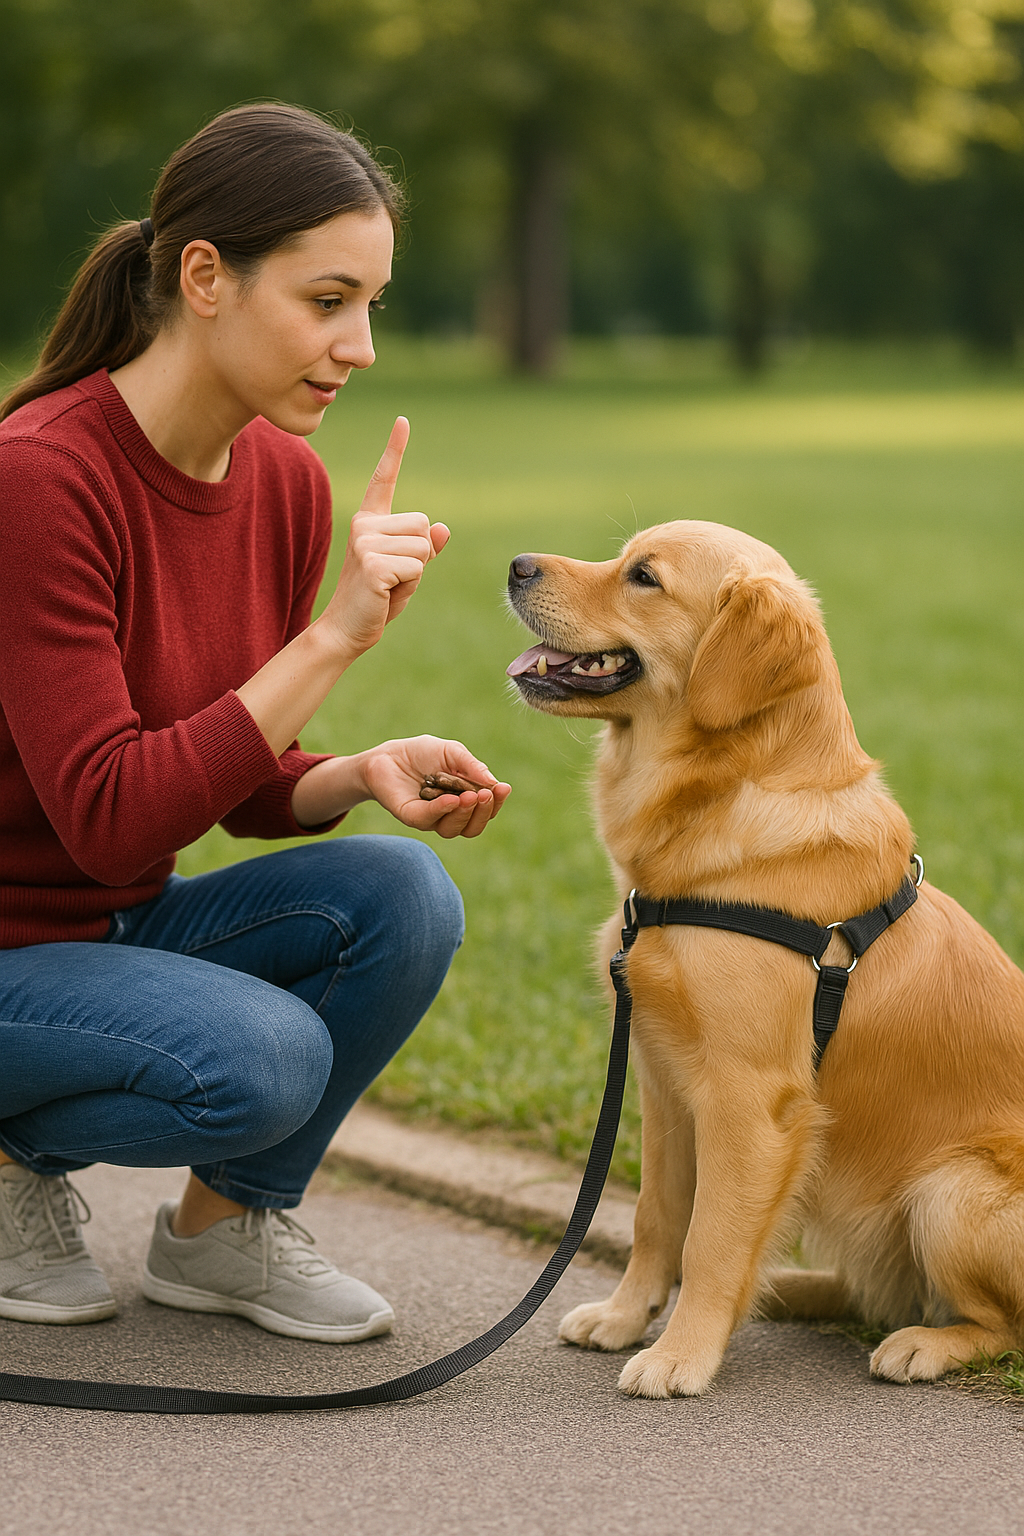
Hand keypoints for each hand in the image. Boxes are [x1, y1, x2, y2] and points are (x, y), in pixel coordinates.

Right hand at [317, 418, 449, 658]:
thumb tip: (442, 529)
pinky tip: (386, 592)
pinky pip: (417, 566)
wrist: (347, 629)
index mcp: (369, 521)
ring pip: (423, 547)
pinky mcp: (373, 563)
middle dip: (421, 555)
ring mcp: (365, 542)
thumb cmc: (377, 599)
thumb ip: (423, 548)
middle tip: (394, 577)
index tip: (403, 421)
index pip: (385, 479)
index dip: (395, 450)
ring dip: (416, 572)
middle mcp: (364, 524)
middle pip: (423, 525)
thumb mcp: (406, 569)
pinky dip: (410, 584)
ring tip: (390, 586)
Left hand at [359, 737, 510, 838]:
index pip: (485, 810)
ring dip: (466, 813)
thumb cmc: (422, 754)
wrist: (387, 754)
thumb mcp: (452, 752)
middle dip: (484, 811)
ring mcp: (430, 818)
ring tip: (472, 796)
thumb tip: (494, 783)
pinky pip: (429, 819)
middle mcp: (449, 814)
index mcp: (464, 800)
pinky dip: (442, 810)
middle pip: (473, 826)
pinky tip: (452, 799)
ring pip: (454, 828)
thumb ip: (472, 766)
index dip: (496, 802)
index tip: (503, 788)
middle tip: (487, 794)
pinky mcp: (411, 816)